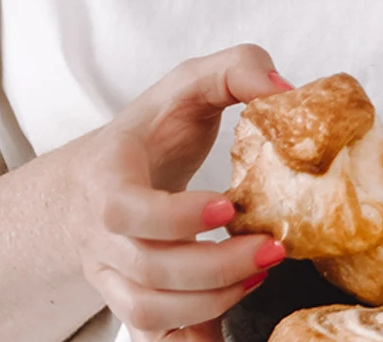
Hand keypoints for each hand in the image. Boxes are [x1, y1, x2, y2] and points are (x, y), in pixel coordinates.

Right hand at [64, 46, 293, 340]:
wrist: (99, 176)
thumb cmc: (150, 131)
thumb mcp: (188, 84)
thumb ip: (237, 68)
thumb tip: (284, 90)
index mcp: (104, 176)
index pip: (123, 210)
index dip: (174, 217)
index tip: (230, 207)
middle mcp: (98, 233)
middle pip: (145, 268)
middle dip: (213, 267)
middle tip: (272, 248)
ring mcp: (108, 271)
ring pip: (146, 309)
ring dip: (210, 301)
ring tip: (260, 272)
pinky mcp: (126, 296)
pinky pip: (151, 332)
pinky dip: (191, 334)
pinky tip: (230, 319)